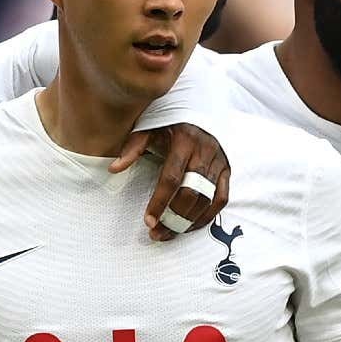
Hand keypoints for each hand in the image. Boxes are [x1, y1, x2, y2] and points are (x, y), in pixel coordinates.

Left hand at [113, 122, 230, 241]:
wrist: (199, 108)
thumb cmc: (169, 122)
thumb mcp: (149, 128)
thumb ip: (132, 147)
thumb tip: (114, 168)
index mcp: (184, 141)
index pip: (171, 178)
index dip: (160, 202)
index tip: (148, 220)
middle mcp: (205, 151)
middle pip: (191, 192)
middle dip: (174, 217)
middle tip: (157, 232)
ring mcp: (218, 162)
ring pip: (207, 199)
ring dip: (188, 221)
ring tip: (170, 233)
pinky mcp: (226, 170)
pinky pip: (221, 198)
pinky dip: (208, 216)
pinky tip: (191, 226)